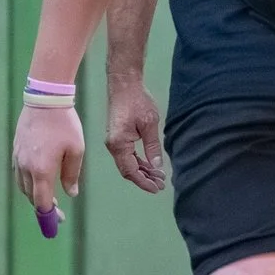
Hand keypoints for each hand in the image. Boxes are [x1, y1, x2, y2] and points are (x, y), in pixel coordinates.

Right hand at [12, 104, 84, 224]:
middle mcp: (26, 168)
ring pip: (23, 186)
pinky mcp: (16, 150)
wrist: (44, 100)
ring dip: (34, 195)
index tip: (58, 222)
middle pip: (31, 197)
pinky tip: (38, 181)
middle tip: (57, 213)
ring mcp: (18, 159)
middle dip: (43, 207)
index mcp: (41, 171)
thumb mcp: (76, 151)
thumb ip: (72, 175)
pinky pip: (20, 174)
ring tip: (48, 199)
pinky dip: (28, 183)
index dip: (49, 216)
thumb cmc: (65, 125)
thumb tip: (71, 194)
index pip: (41, 203)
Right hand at [106, 77, 166, 193]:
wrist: (124, 85)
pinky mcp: (118, 137)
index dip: (144, 182)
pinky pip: (127, 155)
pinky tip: (150, 165)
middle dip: (144, 179)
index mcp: (119, 144)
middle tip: (161, 184)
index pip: (130, 171)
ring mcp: (114, 142)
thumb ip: (153, 147)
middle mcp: (113, 146)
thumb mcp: (150, 124)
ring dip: (142, 171)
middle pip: (128, 170)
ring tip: (159, 177)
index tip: (156, 189)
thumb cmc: (137, 101)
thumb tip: (157, 167)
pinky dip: (139, 162)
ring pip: (128, 164)